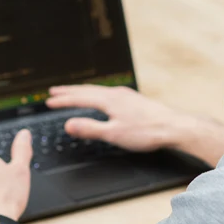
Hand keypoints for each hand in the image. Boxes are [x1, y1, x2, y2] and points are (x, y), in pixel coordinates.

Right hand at [47, 85, 197, 151]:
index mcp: (109, 100)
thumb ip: (90, 129)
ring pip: (98, 90)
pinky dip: (96, 93)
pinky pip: (108, 92)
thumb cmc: (147, 132)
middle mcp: (116, 93)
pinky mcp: (134, 100)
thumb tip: (68, 124)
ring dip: (82, 91)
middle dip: (69, 91)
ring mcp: (127, 95)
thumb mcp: (114, 134)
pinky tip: (102, 98)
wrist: (175, 127)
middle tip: (54, 91)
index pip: (80, 98)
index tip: (49, 101)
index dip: (63, 100)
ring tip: (73, 92)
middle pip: (87, 90)